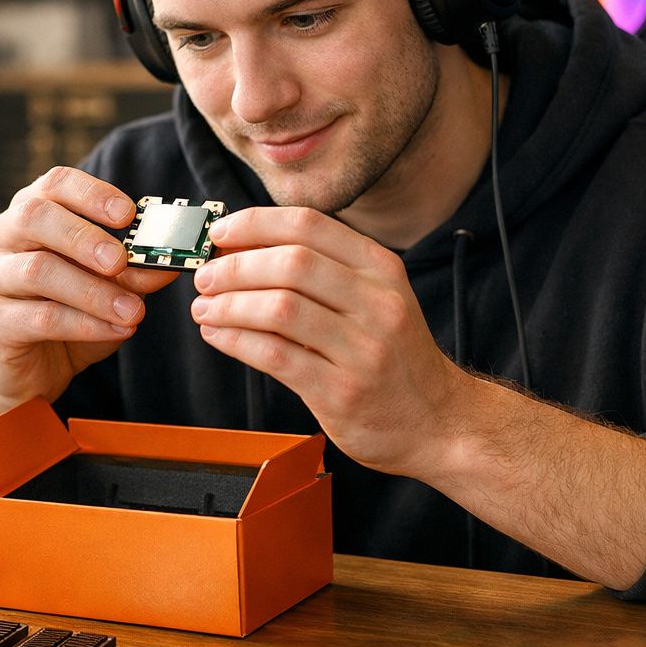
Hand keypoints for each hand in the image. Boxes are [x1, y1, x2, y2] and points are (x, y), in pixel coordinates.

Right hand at [0, 167, 178, 404]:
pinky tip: (117, 330)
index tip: (128, 213)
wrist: (31, 368)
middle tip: (120, 261)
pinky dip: (86, 324)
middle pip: (35, 217)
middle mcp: (2, 236)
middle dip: (84, 237)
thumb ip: (133, 272)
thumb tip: (165, 264)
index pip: (54, 183)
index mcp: (31, 213)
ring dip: (93, 291)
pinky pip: (40, 317)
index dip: (92, 194)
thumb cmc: (68, 313)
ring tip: (133, 311)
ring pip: (37, 271)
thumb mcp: (110, 288)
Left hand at [190, 207, 467, 477]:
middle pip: (290, 263)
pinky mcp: (341, 391)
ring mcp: (362, 349)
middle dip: (234, 266)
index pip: (309, 225)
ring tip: (205, 308)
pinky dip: (235, 340)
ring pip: (279, 308)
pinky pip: (274, 355)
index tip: (220, 232)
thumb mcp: (378, 299)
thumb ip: (323, 274)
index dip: (254, 224)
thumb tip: (244, 250)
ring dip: (228, 304)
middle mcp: (377, 303)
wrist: (439, 423)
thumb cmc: (396, 359)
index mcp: (381, 269)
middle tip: (205, 277)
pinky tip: (218, 335)